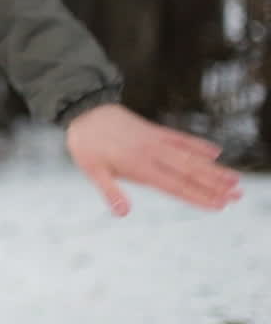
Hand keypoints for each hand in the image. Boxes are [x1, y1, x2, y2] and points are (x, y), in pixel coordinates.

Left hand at [66, 103, 243, 215]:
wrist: (85, 109)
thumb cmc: (87, 144)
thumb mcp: (92, 170)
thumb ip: (110, 191)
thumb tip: (122, 213)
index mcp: (138, 166)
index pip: (174, 185)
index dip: (197, 196)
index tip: (218, 205)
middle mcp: (152, 153)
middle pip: (188, 172)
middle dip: (213, 185)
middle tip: (237, 196)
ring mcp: (156, 140)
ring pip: (190, 156)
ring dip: (213, 168)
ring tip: (235, 179)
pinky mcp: (155, 130)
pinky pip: (180, 138)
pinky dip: (198, 145)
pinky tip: (215, 152)